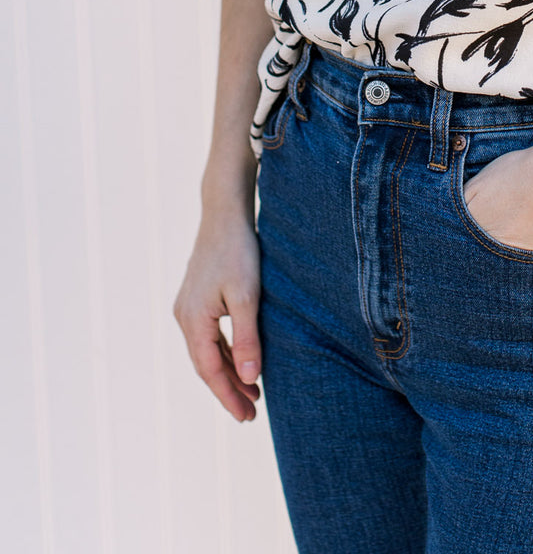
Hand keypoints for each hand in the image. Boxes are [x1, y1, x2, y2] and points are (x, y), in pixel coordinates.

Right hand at [173, 206, 262, 421]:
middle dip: (228, 390)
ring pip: (207, 351)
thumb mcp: (247, 296)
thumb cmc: (238, 251)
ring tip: (252, 393)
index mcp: (193, 320)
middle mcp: (184, 317)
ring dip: (228, 372)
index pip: (211, 370)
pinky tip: (241, 360)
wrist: (224, 213)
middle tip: (251, 413)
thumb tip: (251, 379)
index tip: (247, 416)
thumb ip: (247, 338)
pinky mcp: (196, 299)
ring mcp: (188, 308)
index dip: (229, 395)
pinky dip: (225, 352)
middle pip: (206, 365)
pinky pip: (208, 336)